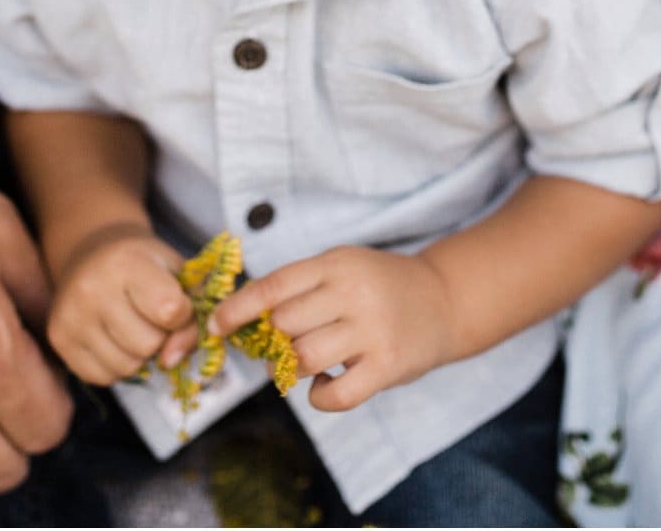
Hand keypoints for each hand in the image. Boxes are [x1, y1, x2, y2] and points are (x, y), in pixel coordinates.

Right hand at [45, 226, 197, 384]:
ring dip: (139, 356)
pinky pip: (103, 377)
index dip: (182, 314)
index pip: (170, 310)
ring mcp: (71, 316)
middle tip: (149, 317)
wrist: (92, 254)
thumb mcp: (178, 273)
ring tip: (131, 327)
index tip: (174, 302)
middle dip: (159, 337)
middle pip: (148, 345)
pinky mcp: (58, 339)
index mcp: (127, 263)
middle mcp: (91, 288)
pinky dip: (116, 366)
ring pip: (127, 367)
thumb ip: (193, 316)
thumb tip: (172, 360)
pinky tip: (112, 339)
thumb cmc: (144, 265)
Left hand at [211, 245, 453, 410]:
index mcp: (335, 264)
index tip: (215, 325)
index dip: (237, 309)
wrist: (444, 300)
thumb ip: (300, 288)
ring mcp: (372, 330)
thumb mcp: (342, 267)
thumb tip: (244, 321)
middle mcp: (353, 293)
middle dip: (270, 341)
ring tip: (303, 363)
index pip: (273, 286)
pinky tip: (326, 383)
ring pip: (304, 358)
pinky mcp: (388, 366)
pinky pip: (334, 395)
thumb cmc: (379, 286)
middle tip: (277, 347)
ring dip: (292, 368)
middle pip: (284, 325)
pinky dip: (318, 396)